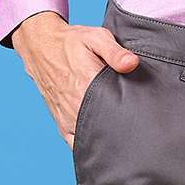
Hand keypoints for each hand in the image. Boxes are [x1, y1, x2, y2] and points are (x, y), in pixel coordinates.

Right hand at [12, 10, 139, 150]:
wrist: (41, 47)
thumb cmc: (72, 42)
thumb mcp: (95, 37)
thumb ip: (115, 51)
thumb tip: (132, 64)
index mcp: (86, 85)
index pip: (113, 109)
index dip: (130, 116)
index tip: (143, 118)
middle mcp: (75, 106)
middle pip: (104, 128)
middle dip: (121, 131)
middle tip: (138, 129)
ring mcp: (67, 117)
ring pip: (89, 139)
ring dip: (106, 139)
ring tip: (124, 138)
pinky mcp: (61, 122)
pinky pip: (74, 143)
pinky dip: (88, 147)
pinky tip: (103, 146)